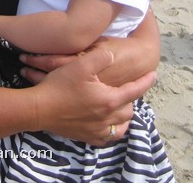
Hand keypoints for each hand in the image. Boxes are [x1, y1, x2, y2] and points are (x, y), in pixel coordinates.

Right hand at [29, 47, 156, 145]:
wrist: (39, 109)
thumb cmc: (60, 86)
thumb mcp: (81, 65)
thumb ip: (101, 57)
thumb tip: (113, 56)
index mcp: (109, 99)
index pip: (135, 90)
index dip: (146, 81)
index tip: (154, 75)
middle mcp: (107, 117)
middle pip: (130, 110)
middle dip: (131, 99)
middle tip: (126, 89)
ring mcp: (98, 130)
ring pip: (121, 125)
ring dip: (124, 116)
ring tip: (119, 106)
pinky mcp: (87, 137)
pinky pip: (108, 137)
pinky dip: (112, 130)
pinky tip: (107, 123)